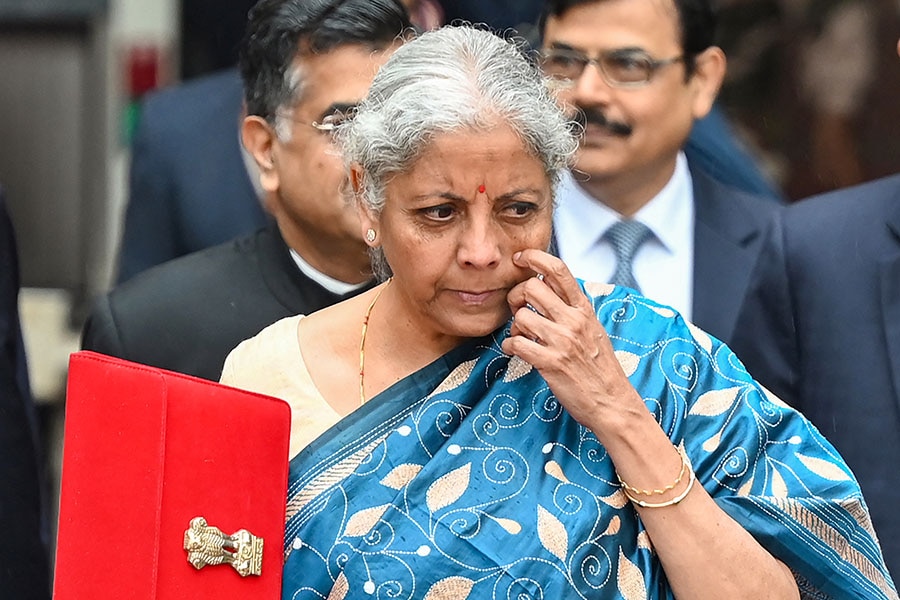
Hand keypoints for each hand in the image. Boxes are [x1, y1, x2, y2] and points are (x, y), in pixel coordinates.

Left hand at [501, 249, 642, 432]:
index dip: (534, 257)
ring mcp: (562, 341)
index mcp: (584, 309)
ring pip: (520, 317)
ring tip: (521, 337)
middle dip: (516, 297)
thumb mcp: (592, 328)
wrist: (612, 402)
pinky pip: (515, 344)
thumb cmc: (599, 366)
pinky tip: (517, 351)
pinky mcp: (550, 363)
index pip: (558, 269)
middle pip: (531, 287)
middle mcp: (573, 321)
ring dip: (513, 327)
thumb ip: (572, 308)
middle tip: (518, 310)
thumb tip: (546, 285)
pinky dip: (509, 347)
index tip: (520, 258)